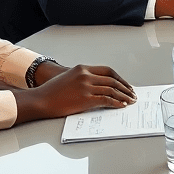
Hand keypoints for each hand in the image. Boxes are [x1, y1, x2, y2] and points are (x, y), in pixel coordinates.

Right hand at [15, 64, 135, 122]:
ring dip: (124, 96)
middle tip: (132, 94)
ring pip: (112, 90)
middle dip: (125, 87)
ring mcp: (86, 86)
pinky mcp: (85, 98)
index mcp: (83, 68)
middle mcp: (86, 75)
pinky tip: (121, 105)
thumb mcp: (69, 78)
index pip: (108, 71)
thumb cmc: (52, 92)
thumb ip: (83, 79)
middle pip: (112, 80)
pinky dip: (116, 103)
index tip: (125, 85)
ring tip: (130, 101)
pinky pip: (106, 100)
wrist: (40, 100)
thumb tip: (98, 87)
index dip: (119, 78)